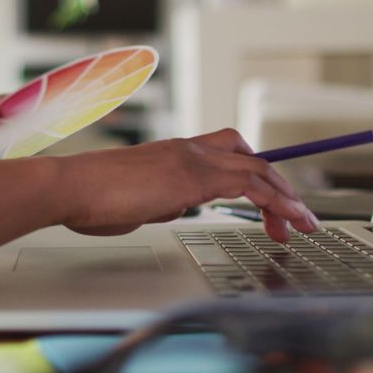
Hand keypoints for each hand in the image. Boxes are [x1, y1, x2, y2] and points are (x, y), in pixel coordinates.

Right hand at [56, 129, 318, 241]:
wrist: (71, 187)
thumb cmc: (90, 198)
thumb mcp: (136, 201)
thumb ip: (162, 201)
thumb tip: (176, 207)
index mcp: (173, 153)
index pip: (227, 153)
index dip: (255, 174)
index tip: (270, 201)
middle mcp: (187, 149)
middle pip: (249, 158)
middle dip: (277, 187)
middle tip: (292, 217)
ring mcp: (191, 159)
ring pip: (256, 169)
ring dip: (285, 197)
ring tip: (302, 223)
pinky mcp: (193, 177)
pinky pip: (249, 185)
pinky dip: (275, 200)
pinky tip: (288, 218)